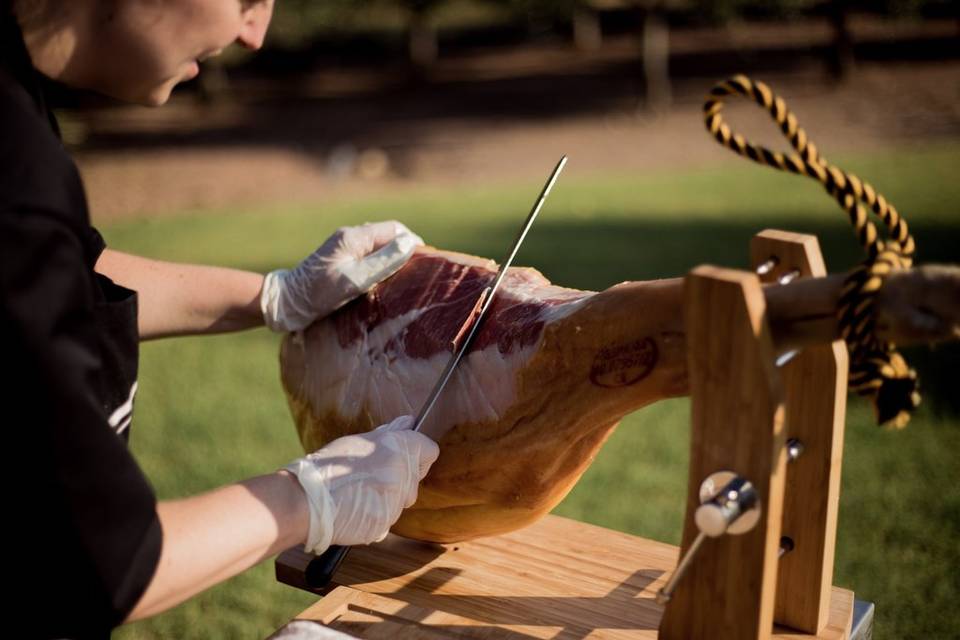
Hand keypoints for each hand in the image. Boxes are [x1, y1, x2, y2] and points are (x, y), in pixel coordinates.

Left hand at [261, 221, 422, 331]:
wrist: (287, 303)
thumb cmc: (320, 293)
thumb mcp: (355, 279)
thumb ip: (383, 261)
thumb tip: (409, 243)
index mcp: (354, 237)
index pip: (395, 230)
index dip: (413, 243)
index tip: (426, 262)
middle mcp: (349, 236)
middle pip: (388, 235)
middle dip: (405, 249)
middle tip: (419, 271)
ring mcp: (343, 246)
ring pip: (379, 245)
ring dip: (393, 256)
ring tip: (405, 276)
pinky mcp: (340, 258)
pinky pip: (368, 254)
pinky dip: (381, 263)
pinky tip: (384, 279)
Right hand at [283, 416, 438, 552]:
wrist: (305, 500)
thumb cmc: (327, 467)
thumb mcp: (356, 442)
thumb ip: (388, 433)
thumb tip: (408, 422)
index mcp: (398, 447)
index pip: (429, 451)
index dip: (417, 454)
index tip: (403, 457)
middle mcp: (402, 473)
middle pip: (415, 478)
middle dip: (399, 478)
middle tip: (371, 477)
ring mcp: (395, 501)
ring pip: (401, 500)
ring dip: (386, 498)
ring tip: (358, 493)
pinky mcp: (385, 524)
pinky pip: (387, 519)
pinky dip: (375, 516)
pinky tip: (355, 508)